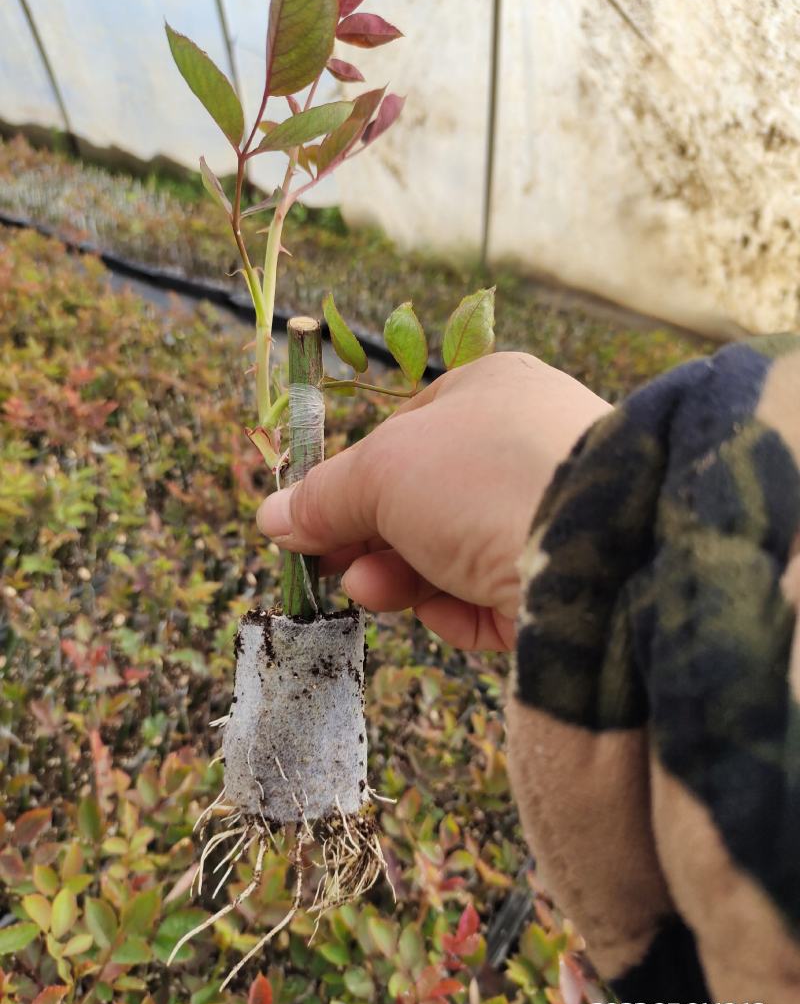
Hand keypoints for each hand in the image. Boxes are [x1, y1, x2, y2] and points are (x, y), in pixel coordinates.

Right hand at [257, 352, 610, 649]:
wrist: (595, 547)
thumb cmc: (480, 475)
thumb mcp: (382, 471)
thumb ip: (323, 496)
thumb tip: (269, 518)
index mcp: (487, 393)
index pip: (403, 435)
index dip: (351, 481)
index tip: (307, 524)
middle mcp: (521, 448)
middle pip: (420, 501)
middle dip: (367, 538)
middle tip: (326, 568)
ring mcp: (543, 516)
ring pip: (447, 553)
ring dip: (398, 576)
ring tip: (371, 591)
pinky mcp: (558, 580)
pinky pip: (485, 594)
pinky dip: (454, 607)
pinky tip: (443, 610)